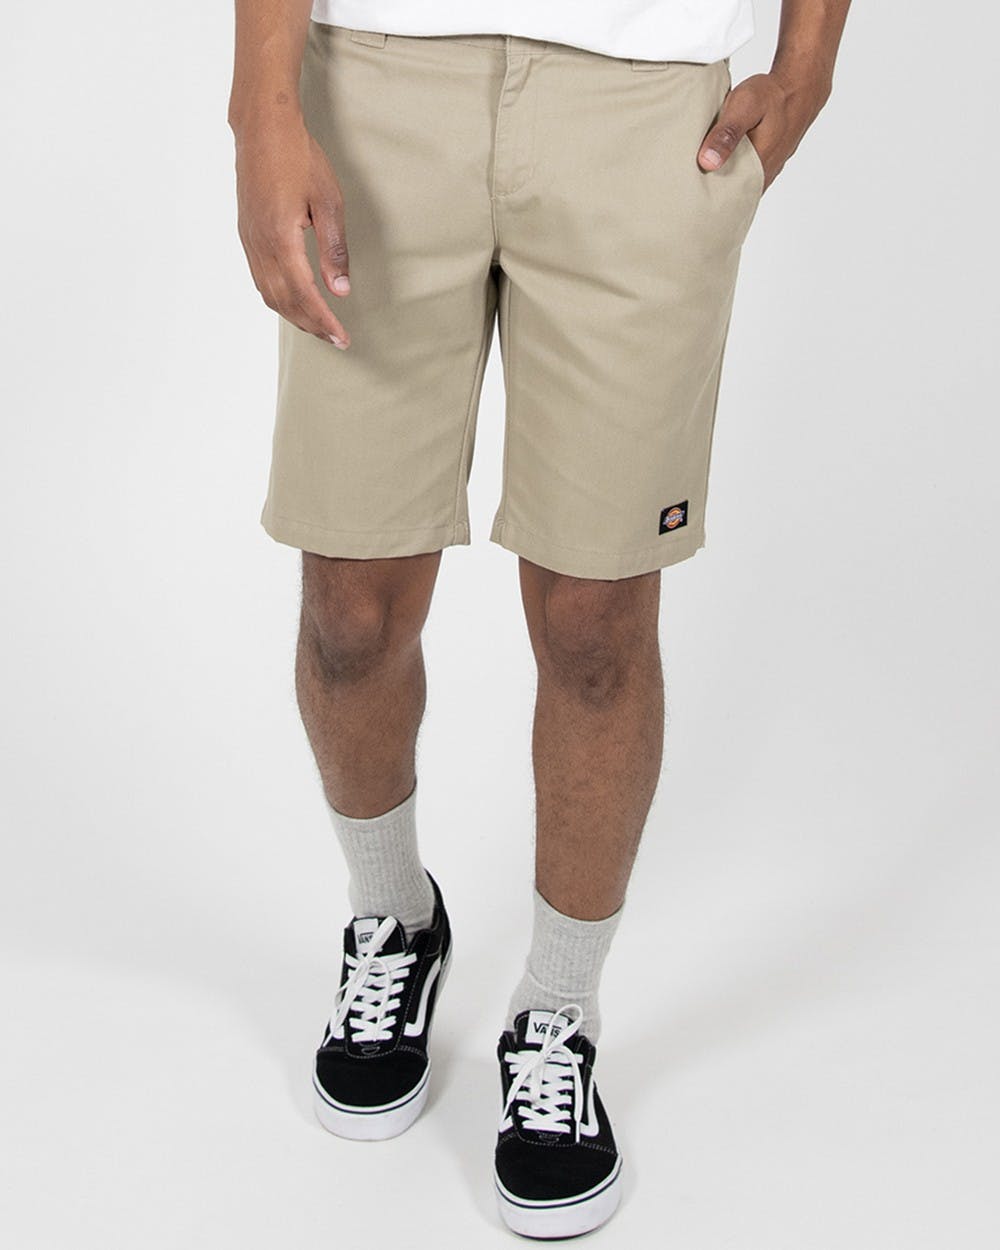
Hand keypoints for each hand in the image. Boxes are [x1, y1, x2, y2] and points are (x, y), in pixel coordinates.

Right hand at [234, 121, 351, 347]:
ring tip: (318, 326)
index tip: (342, 338)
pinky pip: (260, 279)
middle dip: (312, 325)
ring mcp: (250, 241)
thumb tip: (340, 291)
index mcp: (281, 239)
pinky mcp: (247, 234)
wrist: (262, 127)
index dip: (324, 321)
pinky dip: (278, 299)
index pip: (305, 295)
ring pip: (269, 294)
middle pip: (285, 302)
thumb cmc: (299, 158)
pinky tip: (294, 301)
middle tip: (336, 340)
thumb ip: (334, 249)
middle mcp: (260, 245)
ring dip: (294, 316)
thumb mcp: (328, 202)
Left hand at [697, 71, 831, 192]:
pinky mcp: (765, 165)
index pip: (726, 201)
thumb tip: (707, 163)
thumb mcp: (745, 107)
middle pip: (730, 198)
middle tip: (685, 197)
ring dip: (719, 187)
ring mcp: (765, 173)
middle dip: (709, 199)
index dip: (705, 204)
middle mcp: (762, 177)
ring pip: (737, 189)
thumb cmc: (771, 96)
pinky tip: (714, 171)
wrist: (798, 88)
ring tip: (694, 187)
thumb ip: (727, 134)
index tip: (685, 202)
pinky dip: (729, 177)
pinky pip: (743, 179)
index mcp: (756, 170)